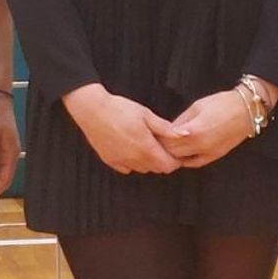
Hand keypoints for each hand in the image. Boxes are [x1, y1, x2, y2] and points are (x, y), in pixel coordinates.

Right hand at [63, 84, 182, 174]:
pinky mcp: (110, 160)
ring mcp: (121, 161)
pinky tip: (130, 148)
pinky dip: (132, 162)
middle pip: (156, 169)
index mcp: (146, 148)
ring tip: (146, 145)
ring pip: (142, 169)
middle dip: (163, 160)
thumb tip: (184, 134)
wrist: (92, 110)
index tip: (176, 151)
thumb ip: (165, 128)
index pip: (168, 166)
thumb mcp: (146, 115)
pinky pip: (126, 168)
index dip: (175, 160)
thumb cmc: (120, 109)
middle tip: (161, 145)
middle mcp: (135, 159)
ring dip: (148, 161)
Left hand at [161, 90, 254, 167]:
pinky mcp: (215, 156)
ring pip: (182, 160)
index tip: (152, 134)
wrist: (246, 110)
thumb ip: (180, 121)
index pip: (167, 141)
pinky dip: (185, 160)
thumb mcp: (197, 107)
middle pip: (172, 152)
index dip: (158, 138)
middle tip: (156, 141)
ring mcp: (208, 153)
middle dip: (163, 147)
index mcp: (193, 130)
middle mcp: (200, 145)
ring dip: (173, 155)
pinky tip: (180, 154)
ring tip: (167, 146)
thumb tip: (168, 130)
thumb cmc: (222, 104)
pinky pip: (195, 163)